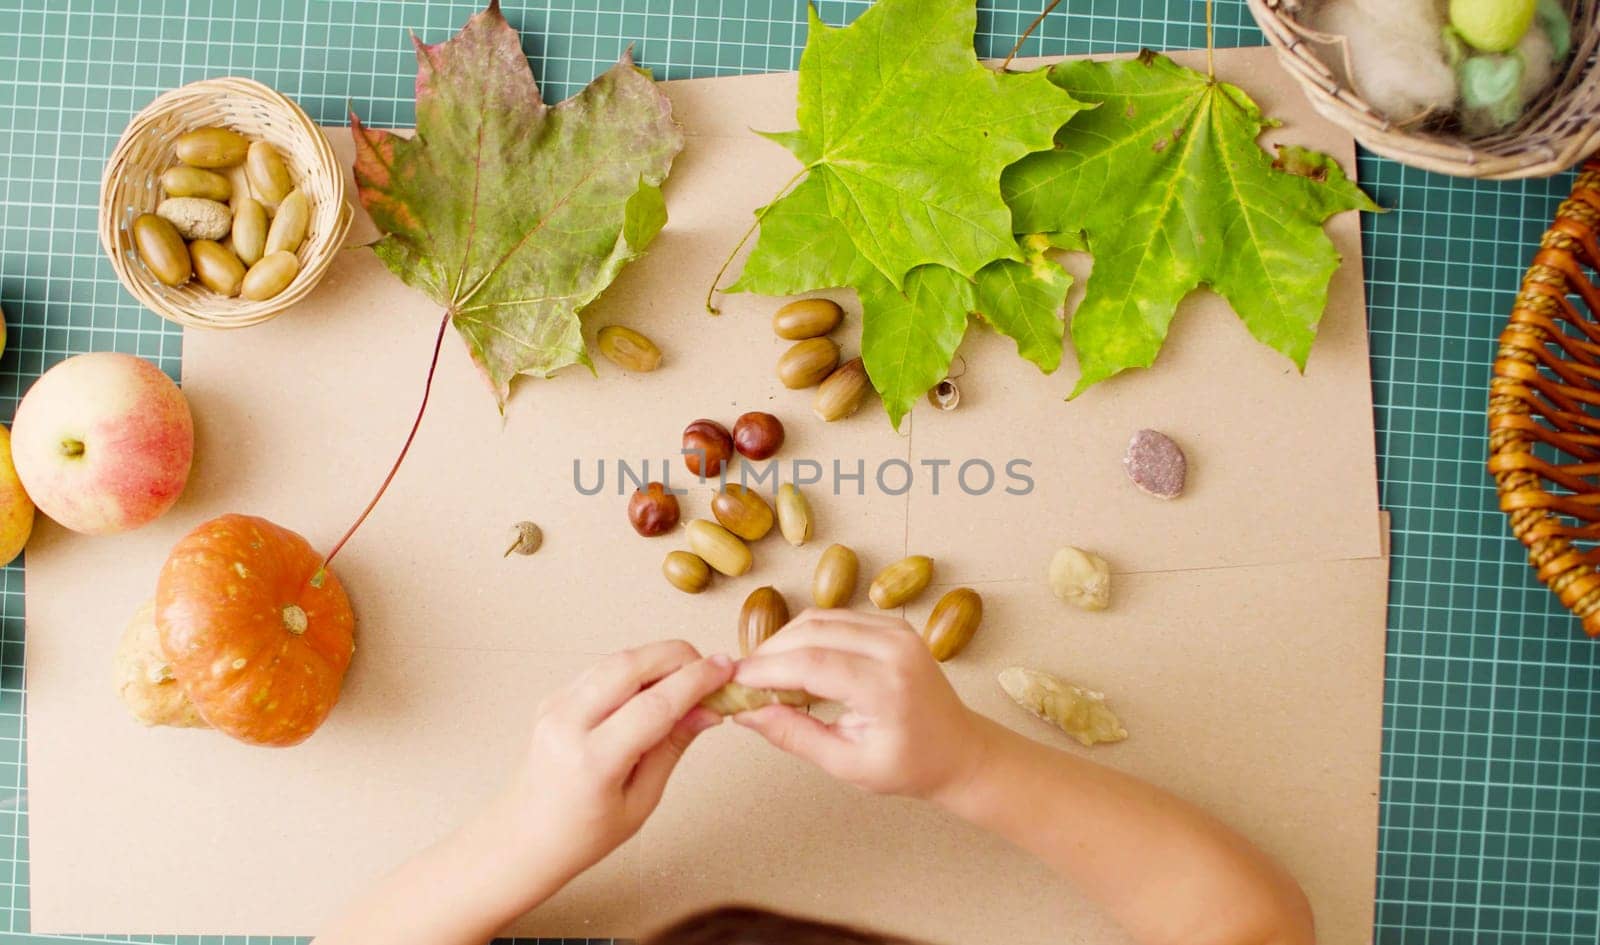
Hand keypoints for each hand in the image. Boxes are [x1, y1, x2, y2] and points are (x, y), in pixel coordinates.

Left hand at [495, 640, 734, 883]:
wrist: (523, 838)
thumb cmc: (581, 834)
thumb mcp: (640, 801)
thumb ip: (672, 747)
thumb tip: (709, 710)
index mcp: (593, 760)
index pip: (655, 704)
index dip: (696, 681)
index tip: (725, 670)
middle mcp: (568, 724)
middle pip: (631, 664)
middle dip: (678, 657)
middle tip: (710, 671)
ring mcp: (555, 706)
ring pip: (616, 659)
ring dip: (657, 660)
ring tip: (687, 680)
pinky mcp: (553, 698)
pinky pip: (601, 669)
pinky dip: (634, 669)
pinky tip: (654, 688)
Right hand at [730, 608, 989, 800]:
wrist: (959, 750)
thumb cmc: (910, 766)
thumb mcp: (848, 764)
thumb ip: (794, 736)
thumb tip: (746, 713)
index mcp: (888, 687)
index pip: (811, 664)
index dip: (765, 670)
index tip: (732, 683)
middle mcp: (895, 648)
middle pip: (811, 632)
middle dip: (769, 653)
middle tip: (742, 680)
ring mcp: (897, 631)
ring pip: (820, 619)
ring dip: (785, 641)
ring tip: (765, 674)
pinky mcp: (894, 625)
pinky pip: (837, 619)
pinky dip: (807, 635)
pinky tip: (794, 662)